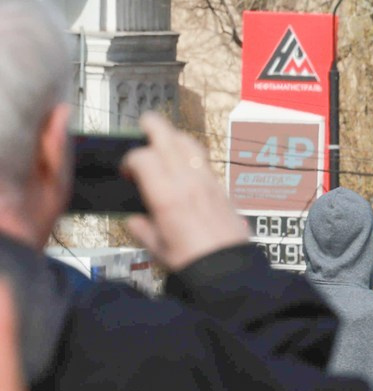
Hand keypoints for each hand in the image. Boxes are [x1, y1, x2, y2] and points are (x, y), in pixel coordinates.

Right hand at [122, 114, 250, 272]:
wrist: (229, 268)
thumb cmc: (191, 261)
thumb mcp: (156, 248)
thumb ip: (142, 229)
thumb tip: (135, 219)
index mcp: (167, 196)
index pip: (144, 157)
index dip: (130, 159)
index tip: (126, 170)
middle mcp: (188, 183)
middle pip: (170, 140)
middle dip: (154, 126)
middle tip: (144, 122)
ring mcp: (208, 182)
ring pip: (191, 145)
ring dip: (175, 136)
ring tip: (164, 138)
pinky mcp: (222, 188)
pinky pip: (204, 160)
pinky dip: (191, 153)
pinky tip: (185, 161)